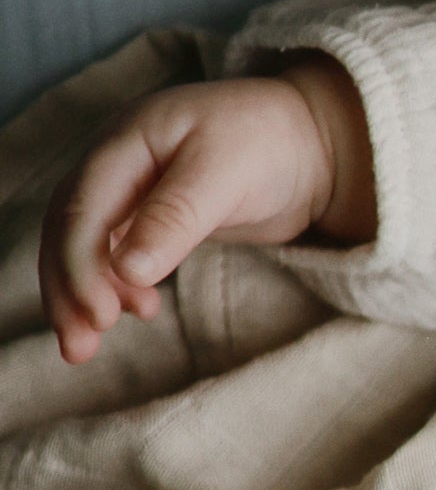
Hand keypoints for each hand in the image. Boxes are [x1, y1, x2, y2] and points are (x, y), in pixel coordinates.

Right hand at [40, 58, 374, 365]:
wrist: (312, 142)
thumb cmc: (271, 142)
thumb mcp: (227, 172)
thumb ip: (176, 217)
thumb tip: (127, 268)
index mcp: (124, 142)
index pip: (80, 211)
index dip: (80, 266)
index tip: (97, 316)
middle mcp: (116, 165)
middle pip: (71, 231)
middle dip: (69, 289)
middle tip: (78, 347)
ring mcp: (130, 190)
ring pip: (89, 246)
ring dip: (85, 293)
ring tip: (93, 343)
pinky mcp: (152, 215)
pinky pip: (118, 252)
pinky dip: (118, 284)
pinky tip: (139, 309)